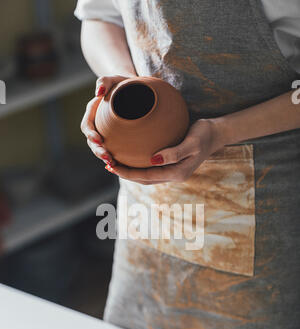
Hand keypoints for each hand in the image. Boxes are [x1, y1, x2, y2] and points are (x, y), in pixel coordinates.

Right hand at [80, 75, 133, 166]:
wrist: (134, 91)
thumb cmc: (122, 83)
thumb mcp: (114, 79)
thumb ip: (104, 81)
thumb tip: (98, 93)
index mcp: (93, 112)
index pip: (87, 126)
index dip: (91, 135)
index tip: (99, 140)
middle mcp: (97, 125)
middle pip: (93, 141)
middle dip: (98, 151)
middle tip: (107, 158)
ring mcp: (105, 133)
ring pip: (101, 148)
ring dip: (105, 158)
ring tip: (113, 164)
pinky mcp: (115, 139)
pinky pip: (112, 150)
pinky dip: (115, 158)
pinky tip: (122, 165)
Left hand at [106, 119, 224, 184]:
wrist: (217, 133)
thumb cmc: (205, 134)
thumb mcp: (192, 141)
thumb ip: (174, 152)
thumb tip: (153, 160)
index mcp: (177, 173)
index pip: (146, 176)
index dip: (127, 173)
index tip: (112, 166)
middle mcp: (174, 176)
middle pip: (143, 179)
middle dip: (125, 174)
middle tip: (108, 164)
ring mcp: (173, 172)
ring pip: (147, 176)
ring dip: (131, 172)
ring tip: (115, 163)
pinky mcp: (172, 165)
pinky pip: (151, 169)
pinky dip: (139, 166)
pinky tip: (131, 157)